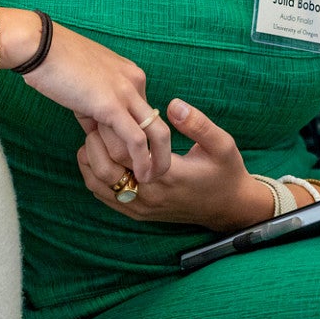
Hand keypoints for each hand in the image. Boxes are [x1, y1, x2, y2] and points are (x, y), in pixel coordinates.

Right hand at [13, 19, 171, 180]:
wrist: (39, 47)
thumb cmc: (54, 64)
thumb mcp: (83, 89)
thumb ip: (94, 110)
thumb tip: (96, 132)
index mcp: (129, 75)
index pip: (143, 112)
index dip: (137, 138)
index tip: (128, 157)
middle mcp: (135, 82)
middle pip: (160, 123)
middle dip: (162, 152)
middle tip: (156, 173)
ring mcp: (126, 93)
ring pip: (156, 133)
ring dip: (156, 161)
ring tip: (148, 181)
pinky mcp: (111, 105)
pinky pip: (135, 138)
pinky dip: (140, 160)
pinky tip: (139, 174)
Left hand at [76, 98, 275, 231]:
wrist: (229, 208)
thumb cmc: (225, 172)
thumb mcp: (221, 144)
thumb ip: (198, 124)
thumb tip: (173, 104)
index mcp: (168, 174)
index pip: (124, 151)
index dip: (110, 128)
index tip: (108, 107)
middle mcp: (150, 194)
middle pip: (104, 169)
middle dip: (95, 140)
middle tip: (96, 117)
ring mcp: (141, 207)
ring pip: (98, 185)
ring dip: (91, 158)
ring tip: (94, 134)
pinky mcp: (138, 213)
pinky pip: (104, 197)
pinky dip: (93, 176)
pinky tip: (97, 156)